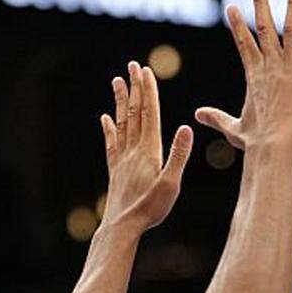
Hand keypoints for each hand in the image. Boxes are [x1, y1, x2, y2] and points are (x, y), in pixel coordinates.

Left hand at [100, 61, 192, 233]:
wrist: (122, 227)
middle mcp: (134, 150)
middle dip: (135, 88)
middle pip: (135, 113)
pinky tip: (105, 118)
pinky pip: (112, 144)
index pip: (150, 113)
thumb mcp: (171, 184)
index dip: (148, 91)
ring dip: (121, 101)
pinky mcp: (116, 171)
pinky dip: (109, 128)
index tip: (146, 70)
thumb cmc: (149, 209)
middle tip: (132, 65)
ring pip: (121, 123)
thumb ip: (179, 156)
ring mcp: (122, 159)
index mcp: (149, 151)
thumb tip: (186, 128)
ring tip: (117, 81)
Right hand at [196, 0, 291, 154]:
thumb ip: (217, 118)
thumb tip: (197, 115)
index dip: (237, 24)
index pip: (243, 43)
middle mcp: (271, 65)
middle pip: (263, 26)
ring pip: (291, 29)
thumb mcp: (233, 128)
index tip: (231, 7)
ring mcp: (290, 67)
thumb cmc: (255, 142)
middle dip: (259, 2)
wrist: (274, 146)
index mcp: (253, 74)